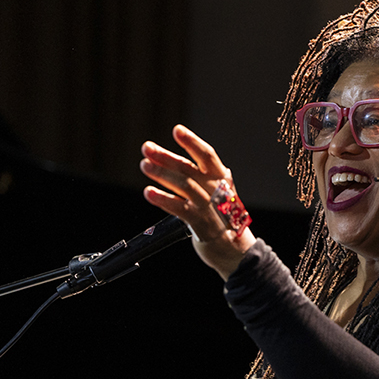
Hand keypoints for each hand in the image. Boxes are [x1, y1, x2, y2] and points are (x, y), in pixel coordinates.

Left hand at [140, 125, 256, 279]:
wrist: (234, 248)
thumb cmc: (220, 217)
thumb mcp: (217, 192)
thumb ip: (198, 177)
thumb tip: (165, 160)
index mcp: (221, 179)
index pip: (207, 155)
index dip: (192, 142)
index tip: (177, 130)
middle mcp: (216, 190)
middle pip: (189, 168)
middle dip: (166, 156)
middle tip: (146, 148)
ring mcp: (209, 206)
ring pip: (183, 185)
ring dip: (162, 174)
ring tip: (144, 165)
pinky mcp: (200, 223)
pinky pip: (179, 208)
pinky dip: (163, 199)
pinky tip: (149, 192)